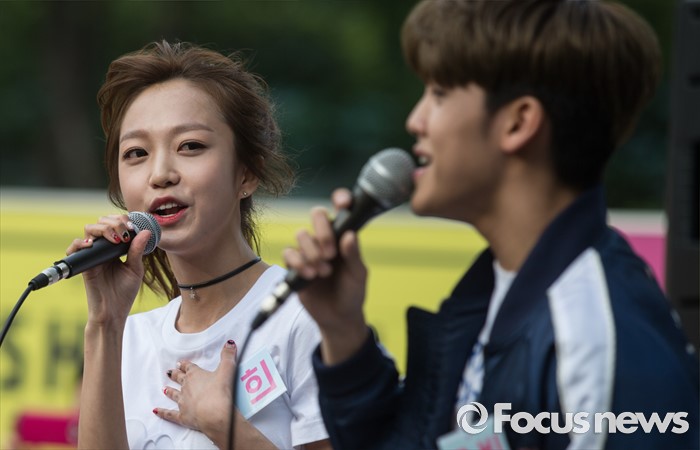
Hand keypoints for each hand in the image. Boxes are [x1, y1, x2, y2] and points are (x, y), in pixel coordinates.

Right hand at [67, 214, 150, 326]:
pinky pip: (74, 248)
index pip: (115, 224)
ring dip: (102, 229)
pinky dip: (80, 243)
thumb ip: (137, 250)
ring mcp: (92, 255)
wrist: (112, 312)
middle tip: (125, 233)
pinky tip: (92, 245)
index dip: (122, 221)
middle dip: (114, 222)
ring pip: (89, 230)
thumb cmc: (124, 292)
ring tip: (115, 239)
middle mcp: (102, 249)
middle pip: (102, 222)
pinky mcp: (83, 264)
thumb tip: (146, 232)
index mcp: (115, 248)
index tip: (133, 227)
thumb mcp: (135, 269)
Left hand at [156, 341, 275, 449]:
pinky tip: (156, 411)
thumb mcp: (227, 370)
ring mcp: (183, 402)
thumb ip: (228, 356)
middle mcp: (186, 387)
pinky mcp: (182, 416)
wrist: (215, 415)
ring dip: (169, 391)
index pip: (188, 367)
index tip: (180, 362)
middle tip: (170, 372)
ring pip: (174, 394)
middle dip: (175, 375)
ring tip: (164, 389)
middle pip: (179, 379)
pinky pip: (170, 414)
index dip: (185, 365)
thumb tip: (230, 343)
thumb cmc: (220, 392)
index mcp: (195, 375)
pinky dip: (162, 412)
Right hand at [283, 188, 369, 363]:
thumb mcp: (358, 275)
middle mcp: (325, 238)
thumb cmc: (352, 292)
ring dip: (312, 253)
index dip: (341, 199)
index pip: (341, 209)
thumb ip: (353, 255)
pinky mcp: (295, 264)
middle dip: (322, 231)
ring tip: (324, 272)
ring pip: (301, 234)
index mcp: (344, 236)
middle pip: (316, 215)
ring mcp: (309, 250)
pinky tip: (310, 275)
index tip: (342, 203)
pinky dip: (299, 263)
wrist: (338, 317)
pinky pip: (289, 252)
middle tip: (331, 253)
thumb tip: (350, 235)